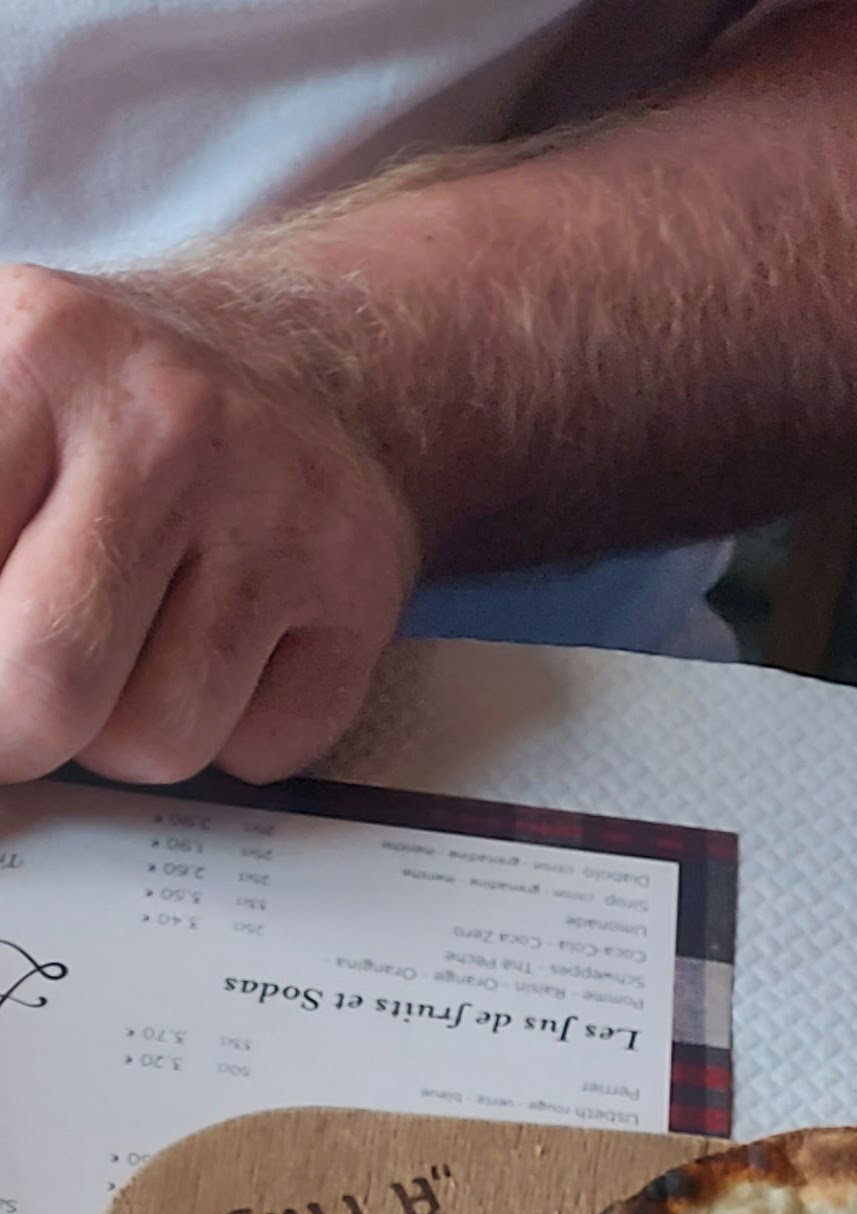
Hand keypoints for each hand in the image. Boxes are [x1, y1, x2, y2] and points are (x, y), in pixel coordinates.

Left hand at [0, 265, 419, 789]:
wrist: (312, 360)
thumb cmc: (122, 404)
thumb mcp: (2, 397)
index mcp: (43, 353)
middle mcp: (167, 424)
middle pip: (49, 681)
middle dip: (18, 734)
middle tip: (16, 715)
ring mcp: (278, 510)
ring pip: (157, 739)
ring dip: (122, 736)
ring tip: (127, 652)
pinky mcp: (356, 591)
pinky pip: (257, 751)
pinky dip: (226, 736)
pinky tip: (219, 652)